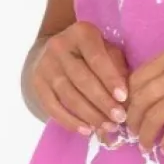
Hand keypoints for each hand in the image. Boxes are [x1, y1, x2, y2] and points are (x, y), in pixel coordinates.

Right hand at [29, 21, 130, 141]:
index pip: (96, 57)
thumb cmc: (91, 54)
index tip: (123, 97)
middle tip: (119, 119)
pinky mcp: (37, 83)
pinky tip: (86, 130)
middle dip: (102, 102)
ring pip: (69, 96)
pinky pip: (53, 107)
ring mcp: (45, 65)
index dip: (110, 78)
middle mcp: (59, 46)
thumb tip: (126, 98)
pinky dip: (70, 121)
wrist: (55, 53)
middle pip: (82, 79)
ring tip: (107, 127)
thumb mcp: (108, 51)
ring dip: (90, 115)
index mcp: (81, 33)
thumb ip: (117, 68)